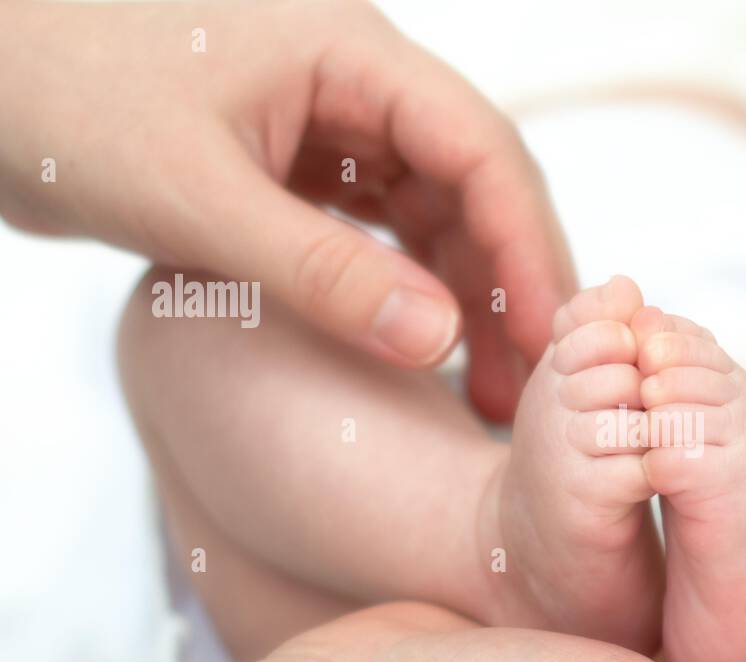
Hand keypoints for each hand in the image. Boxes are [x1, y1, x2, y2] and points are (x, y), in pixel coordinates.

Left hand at [0, 0, 571, 418]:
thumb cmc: (60, 96)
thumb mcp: (196, 197)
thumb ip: (323, 273)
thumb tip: (440, 341)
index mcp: (350, 54)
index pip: (481, 149)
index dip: (526, 246)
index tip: (550, 336)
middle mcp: (354, 81)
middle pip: (472, 184)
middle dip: (507, 283)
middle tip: (526, 383)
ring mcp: (326, 120)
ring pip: (430, 210)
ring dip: (462, 294)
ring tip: (479, 386)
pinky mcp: (292, 160)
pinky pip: (376, 224)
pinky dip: (403, 283)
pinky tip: (418, 340)